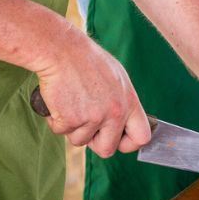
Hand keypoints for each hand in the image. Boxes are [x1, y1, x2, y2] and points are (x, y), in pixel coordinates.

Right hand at [33, 26, 150, 158]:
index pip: (141, 137)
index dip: (129, 144)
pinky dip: (56, 120)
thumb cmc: (87, 61)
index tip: (118, 141)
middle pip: (107, 149)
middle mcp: (114, 112)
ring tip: (71, 103)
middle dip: (95, 142)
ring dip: (73, 128)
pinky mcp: (71, 119)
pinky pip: (61, 132)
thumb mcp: (117, 78)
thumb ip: (122, 102)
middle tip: (86, 127)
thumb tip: (124, 124)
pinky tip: (59, 101)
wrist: (62, 51)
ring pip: (80, 141)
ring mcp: (93, 117)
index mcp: (129, 102)